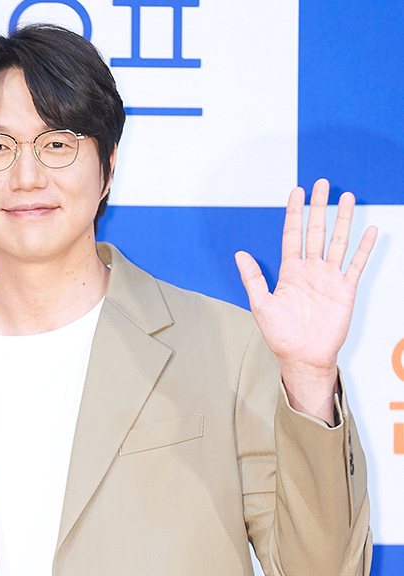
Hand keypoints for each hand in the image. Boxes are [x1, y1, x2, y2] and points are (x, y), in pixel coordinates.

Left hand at [235, 178, 377, 422]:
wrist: (303, 357)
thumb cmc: (281, 336)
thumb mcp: (261, 305)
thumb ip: (253, 278)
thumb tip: (240, 254)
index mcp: (290, 272)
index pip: (292, 235)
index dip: (294, 213)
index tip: (297, 192)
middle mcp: (310, 271)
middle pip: (315, 231)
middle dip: (318, 207)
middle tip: (322, 184)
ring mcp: (328, 278)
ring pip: (337, 242)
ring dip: (342, 220)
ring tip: (346, 198)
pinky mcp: (345, 290)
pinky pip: (356, 264)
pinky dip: (364, 247)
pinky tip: (370, 230)